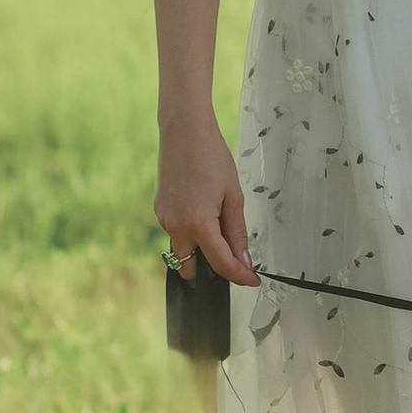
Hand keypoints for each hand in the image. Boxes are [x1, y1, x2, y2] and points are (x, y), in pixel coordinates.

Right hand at [156, 110, 257, 284]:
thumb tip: (244, 260)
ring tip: (220, 224)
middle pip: (192, 267)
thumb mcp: (233, 197)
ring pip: (183, 250)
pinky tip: (204, 210)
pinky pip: (176, 232)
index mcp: (198, 225)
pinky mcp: (159, 210)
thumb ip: (237, 232)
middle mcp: (175, 227)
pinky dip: (191, 232)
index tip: (252, 280)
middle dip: (211, 269)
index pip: (221, 264)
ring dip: (201, 248)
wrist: (184, 132)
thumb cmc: (211, 157)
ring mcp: (164, 219)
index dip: (240, 276)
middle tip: (234, 258)